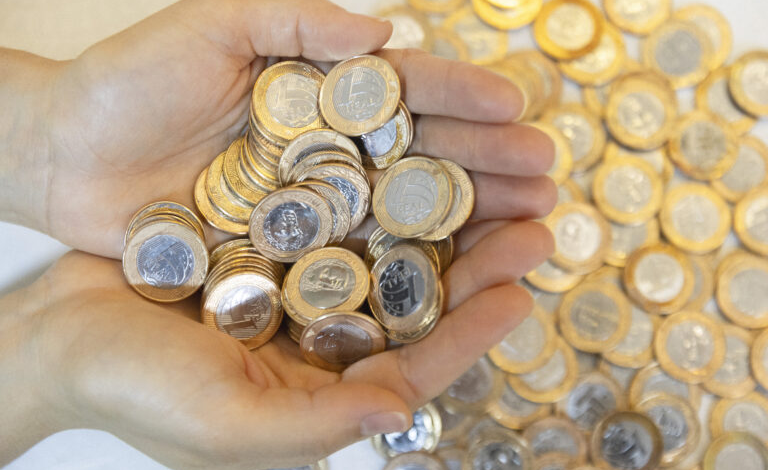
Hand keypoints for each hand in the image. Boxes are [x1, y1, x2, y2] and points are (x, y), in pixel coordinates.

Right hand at [6, 226, 550, 468]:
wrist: (61, 334)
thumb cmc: (135, 389)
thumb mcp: (227, 421)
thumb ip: (316, 422)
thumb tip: (402, 412)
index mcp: (324, 390)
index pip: (416, 362)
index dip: (472, 330)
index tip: (520, 288)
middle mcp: (324, 340)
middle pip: (418, 300)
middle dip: (477, 262)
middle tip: (531, 220)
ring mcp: (302, 290)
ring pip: (390, 252)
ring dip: (442, 220)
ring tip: (494, 184)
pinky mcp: (276, 247)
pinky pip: (340, 218)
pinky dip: (377, 194)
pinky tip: (410, 163)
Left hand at [23, 0, 556, 257]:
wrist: (64, 157)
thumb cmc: (129, 83)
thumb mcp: (211, 27)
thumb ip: (295, 22)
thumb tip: (382, 31)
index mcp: (318, 95)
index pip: (404, 93)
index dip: (460, 98)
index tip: (515, 108)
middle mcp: (328, 152)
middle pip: (419, 158)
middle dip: (485, 166)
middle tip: (545, 179)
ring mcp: (314, 207)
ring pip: (402, 214)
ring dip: (468, 222)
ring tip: (527, 227)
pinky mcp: (290, 255)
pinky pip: (358, 263)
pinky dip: (409, 270)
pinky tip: (459, 276)